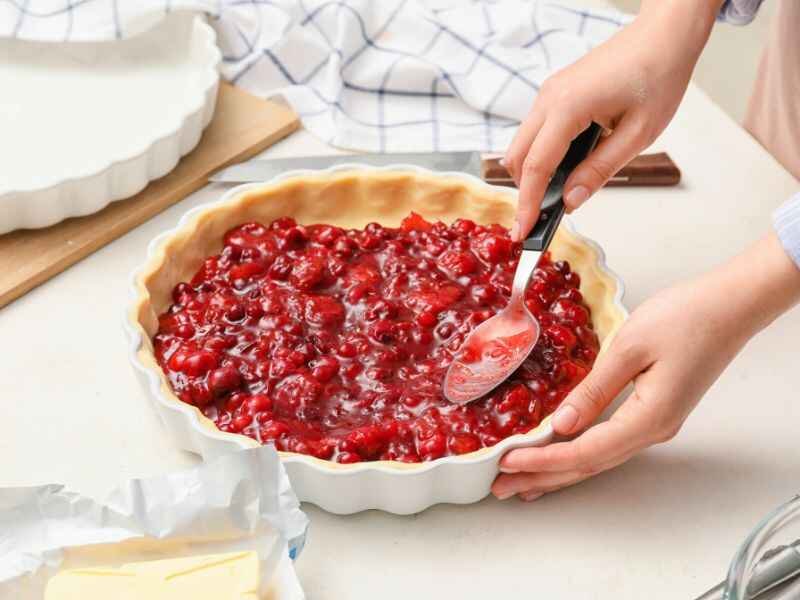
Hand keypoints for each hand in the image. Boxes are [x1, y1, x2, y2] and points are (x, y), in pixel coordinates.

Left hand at [492, 234, 799, 500]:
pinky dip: (578, 453)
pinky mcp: (653, 411)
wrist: (729, 306)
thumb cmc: (685, 318)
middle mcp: (653, 430)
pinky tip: (561, 454)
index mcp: (648, 418)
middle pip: (590, 464)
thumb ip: (593, 389)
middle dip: (543, 477)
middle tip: (501, 488)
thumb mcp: (630, 348)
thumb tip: (561, 424)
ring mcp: (656, 424)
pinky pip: (608, 442)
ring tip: (522, 482)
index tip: (507, 462)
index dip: (543, 460)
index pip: (585, 452)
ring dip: (559, 470)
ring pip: (598, 457)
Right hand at [504, 0, 720, 240]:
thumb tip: (571, 201)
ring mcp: (548, 93)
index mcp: (568, 107)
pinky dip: (540, 156)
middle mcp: (548, 98)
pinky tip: (564, 170)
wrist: (663, 34)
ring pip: (521, 144)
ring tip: (554, 199)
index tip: (523, 233)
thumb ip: (600, 170)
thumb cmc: (658, 76)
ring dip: (531, 174)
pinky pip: (535, 131)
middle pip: (516, 157)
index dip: (528, 204)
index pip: (535, 167)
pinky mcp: (554, 92)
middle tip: (536, 222)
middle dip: (523, 192)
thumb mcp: (637, 134)